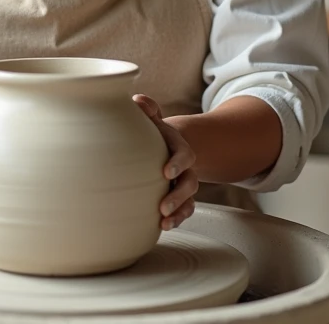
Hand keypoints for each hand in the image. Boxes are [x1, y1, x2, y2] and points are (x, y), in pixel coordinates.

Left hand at [134, 94, 197, 230]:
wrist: (164, 144)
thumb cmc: (153, 132)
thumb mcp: (152, 119)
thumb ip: (148, 110)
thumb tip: (138, 101)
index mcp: (178, 146)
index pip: (184, 154)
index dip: (178, 163)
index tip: (166, 172)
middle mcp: (185, 167)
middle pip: (190, 182)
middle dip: (178, 195)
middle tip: (162, 206)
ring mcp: (183, 182)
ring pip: (189, 200)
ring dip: (179, 211)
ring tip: (164, 222)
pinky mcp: (179, 196)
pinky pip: (184, 209)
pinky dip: (177, 218)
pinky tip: (163, 227)